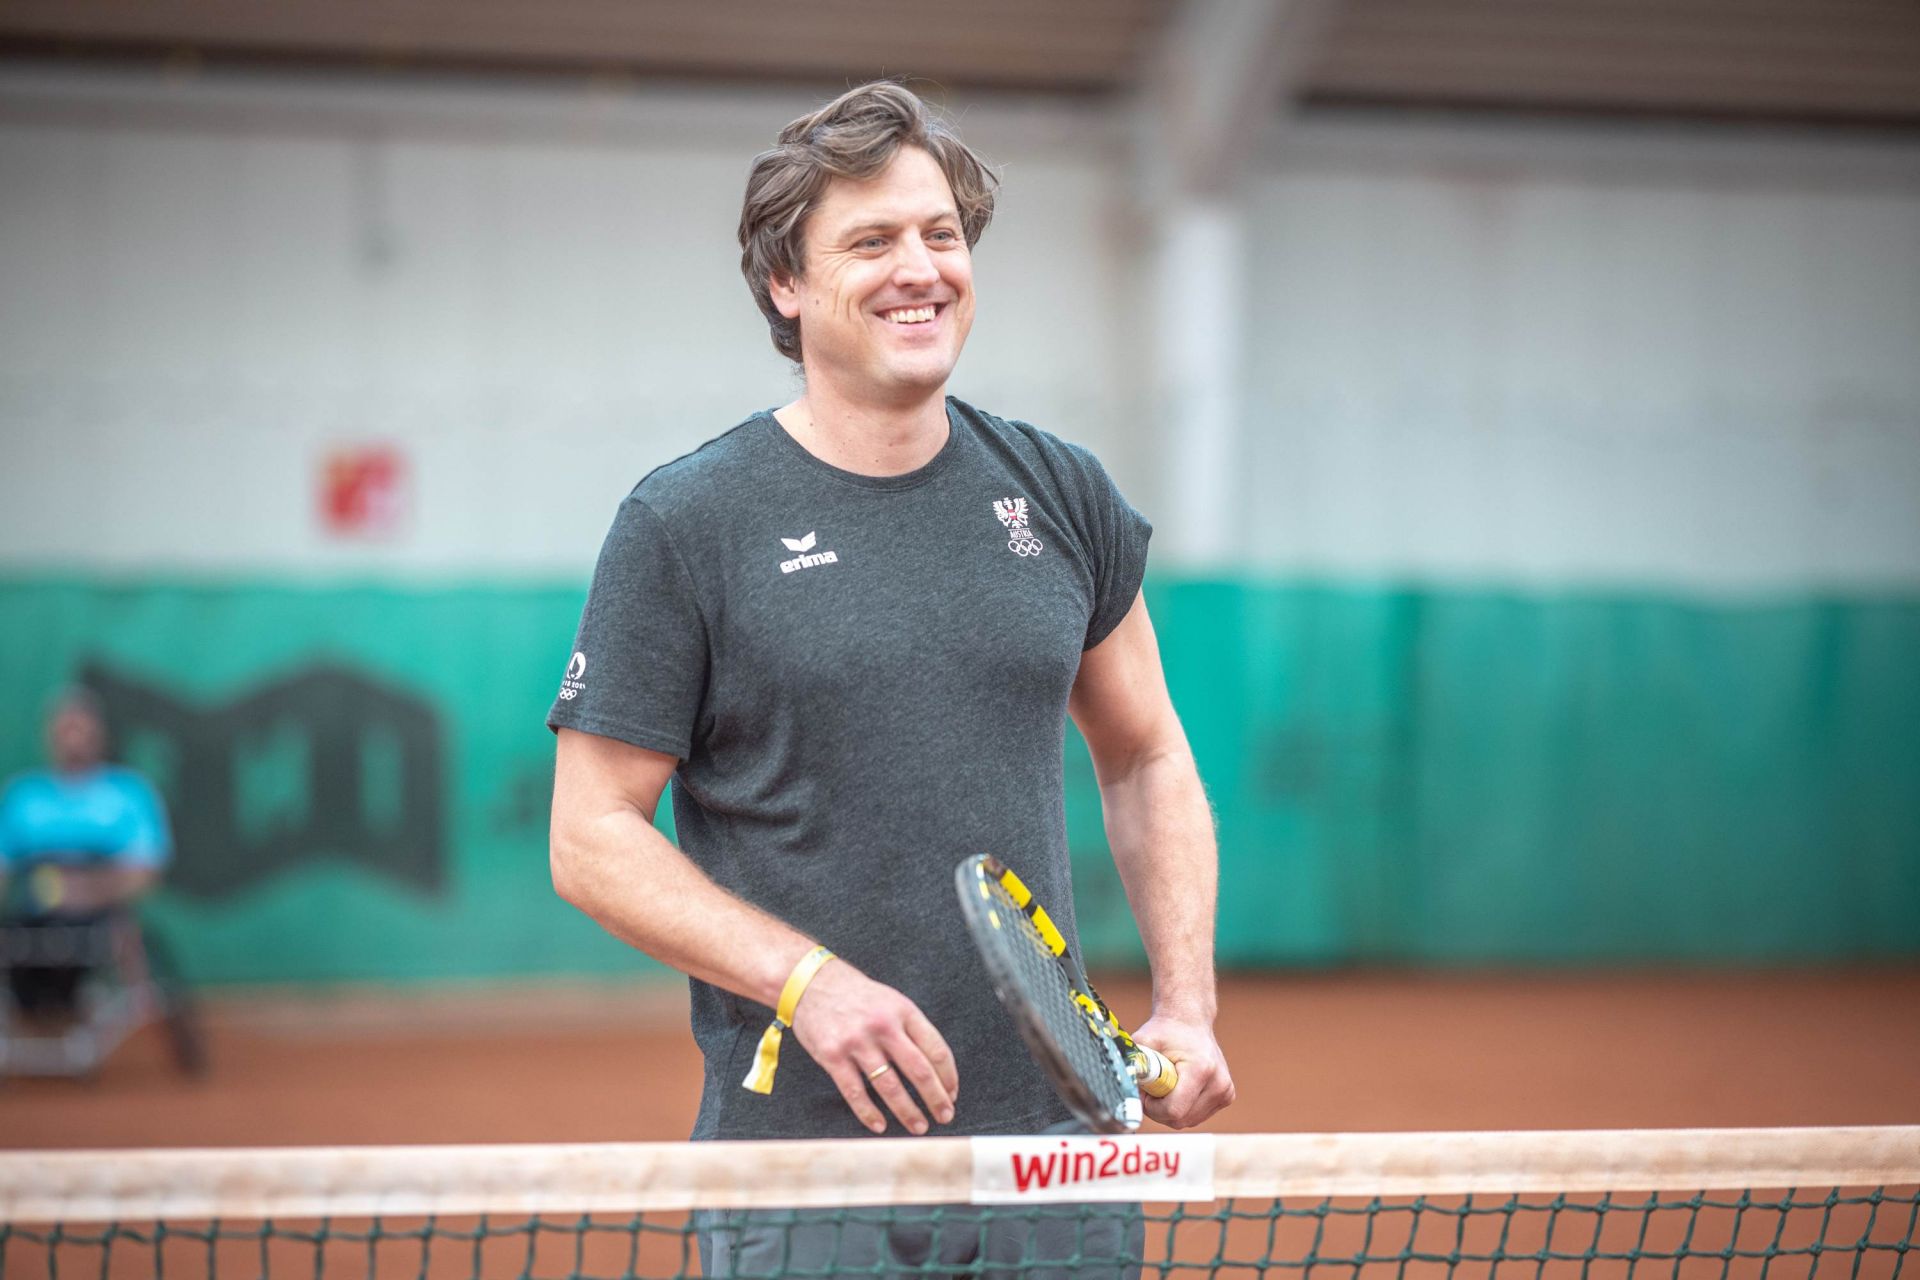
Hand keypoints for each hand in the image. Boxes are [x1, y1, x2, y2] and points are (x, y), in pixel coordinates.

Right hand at [789, 958, 958, 1134]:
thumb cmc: (855, 995)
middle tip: (945, 1116)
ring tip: (919, 1126)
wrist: (809, 982)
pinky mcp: (833, 1056)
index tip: (952, 1094)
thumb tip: (934, 1067)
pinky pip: (855, 1092)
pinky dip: (869, 1113)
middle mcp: (883, 1026)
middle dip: (936, 1098)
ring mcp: (857, 1042)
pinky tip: (880, 1125)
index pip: (936, 1049)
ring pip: (890, 1086)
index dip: (948, 1076)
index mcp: (903, 1011)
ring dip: (908, 1111)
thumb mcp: (891, 1000)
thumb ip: (910, 1028)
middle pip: (919, 1070)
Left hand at [1131, 1013, 1233, 1128]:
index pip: (1174, 1110)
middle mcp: (1219, 1083)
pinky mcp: (1226, 1096)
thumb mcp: (1143, 1043)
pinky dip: (1182, 1107)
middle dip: (1159, 1109)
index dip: (1152, 1107)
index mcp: (1201, 1070)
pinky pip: (1196, 1116)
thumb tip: (1121, 1090)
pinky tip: (1179, 1087)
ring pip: (1188, 1121)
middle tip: (1152, 1086)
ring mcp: (1225, 1091)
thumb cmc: (1165, 1032)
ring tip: (1165, 1084)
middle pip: (1180, 1119)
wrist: (1189, 1021)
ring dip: (1170, 1109)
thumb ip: (1132, 1067)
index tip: (1145, 1090)